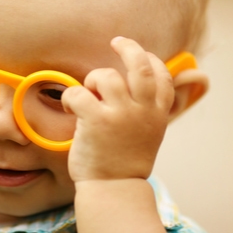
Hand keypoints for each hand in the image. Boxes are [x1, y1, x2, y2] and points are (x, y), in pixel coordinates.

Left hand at [62, 37, 173, 182]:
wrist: (114, 190)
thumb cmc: (125, 163)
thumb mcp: (148, 135)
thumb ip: (146, 112)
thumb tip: (134, 89)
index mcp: (157, 113)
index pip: (162, 76)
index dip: (151, 60)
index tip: (141, 56)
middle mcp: (143, 110)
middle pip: (140, 65)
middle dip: (129, 47)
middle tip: (117, 42)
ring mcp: (121, 115)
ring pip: (106, 75)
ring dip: (93, 80)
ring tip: (88, 96)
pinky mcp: (96, 121)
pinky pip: (78, 93)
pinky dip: (71, 97)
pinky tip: (71, 109)